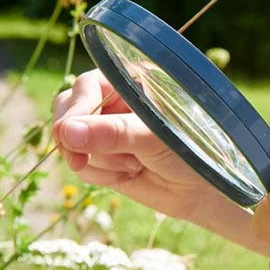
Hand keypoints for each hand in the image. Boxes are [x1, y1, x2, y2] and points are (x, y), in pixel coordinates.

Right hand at [52, 69, 223, 223]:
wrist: (202, 190)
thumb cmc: (191, 152)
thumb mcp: (155, 138)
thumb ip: (113, 133)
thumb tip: (66, 132)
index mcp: (131, 80)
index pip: (86, 86)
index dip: (76, 111)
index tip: (69, 136)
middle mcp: (114, 99)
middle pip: (67, 110)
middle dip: (79, 140)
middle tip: (83, 161)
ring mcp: (105, 128)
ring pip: (71, 142)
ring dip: (100, 161)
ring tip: (136, 165)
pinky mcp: (102, 155)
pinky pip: (81, 165)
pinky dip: (99, 175)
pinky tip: (129, 174)